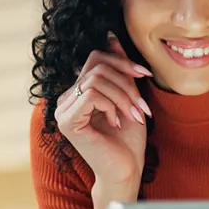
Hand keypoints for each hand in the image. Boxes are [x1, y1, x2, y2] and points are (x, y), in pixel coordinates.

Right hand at [54, 33, 152, 188]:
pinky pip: (92, 94)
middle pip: (96, 65)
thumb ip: (118, 70)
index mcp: (78, 93)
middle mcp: (65, 99)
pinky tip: (118, 123)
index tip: (145, 74)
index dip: (122, 61)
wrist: (125, 172)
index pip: (95, 59)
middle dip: (127, 82)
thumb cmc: (128, 141)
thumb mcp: (128, 97)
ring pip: (96, 79)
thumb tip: (110, 36)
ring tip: (136, 116)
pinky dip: (112, 105)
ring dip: (124, 96)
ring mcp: (63, 111)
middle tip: (143, 106)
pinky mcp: (67, 121)